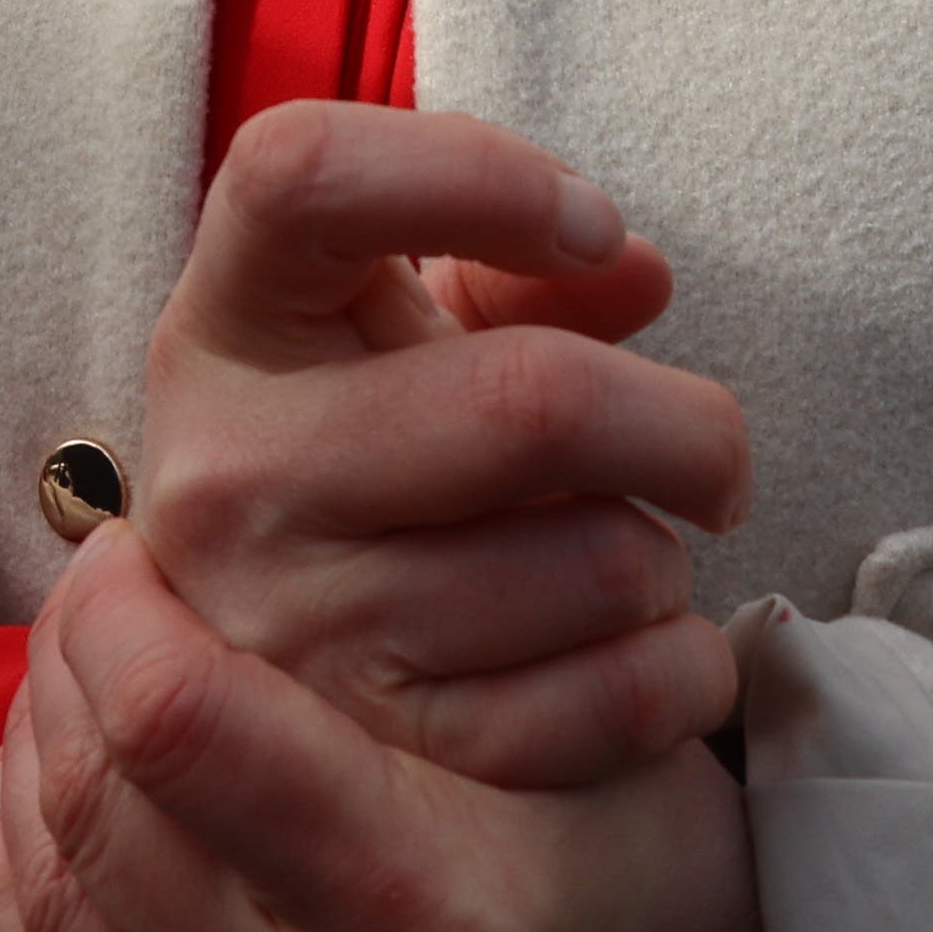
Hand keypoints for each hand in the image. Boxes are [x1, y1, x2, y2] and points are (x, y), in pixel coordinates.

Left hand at [0, 514, 773, 931]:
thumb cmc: (634, 839)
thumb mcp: (581, 693)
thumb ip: (403, 609)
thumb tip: (201, 516)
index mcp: (439, 917)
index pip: (177, 723)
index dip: (117, 609)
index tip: (127, 548)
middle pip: (97, 812)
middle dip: (65, 670)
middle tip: (92, 599)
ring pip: (56, 908)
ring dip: (35, 772)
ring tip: (73, 689)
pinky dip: (37, 900)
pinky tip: (60, 817)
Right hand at [118, 99, 744, 792]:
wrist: (280, 688)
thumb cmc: (389, 451)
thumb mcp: (413, 337)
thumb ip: (520, 274)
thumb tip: (633, 274)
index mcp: (223, 330)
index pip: (301, 177)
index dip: (480, 174)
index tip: (586, 226)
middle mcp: (228, 476)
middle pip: (532, 401)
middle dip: (685, 424)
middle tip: (709, 450)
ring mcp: (294, 628)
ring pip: (596, 562)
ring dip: (663, 560)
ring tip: (625, 558)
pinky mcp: (378, 757)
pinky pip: (608, 702)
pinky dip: (677, 673)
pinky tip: (645, 647)